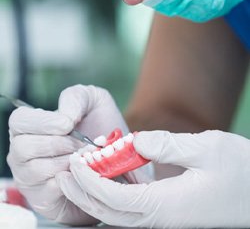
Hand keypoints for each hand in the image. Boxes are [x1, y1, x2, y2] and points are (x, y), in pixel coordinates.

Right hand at [7, 85, 131, 224]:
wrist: (116, 157)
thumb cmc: (101, 127)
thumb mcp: (94, 102)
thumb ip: (76, 98)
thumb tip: (64, 117)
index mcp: (32, 126)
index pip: (19, 121)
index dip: (42, 122)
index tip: (68, 125)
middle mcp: (24, 152)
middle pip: (24, 147)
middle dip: (59, 144)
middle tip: (83, 144)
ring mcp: (30, 177)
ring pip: (36, 169)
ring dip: (68, 162)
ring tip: (87, 157)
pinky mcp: (43, 199)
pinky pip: (48, 191)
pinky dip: (71, 180)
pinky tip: (85, 172)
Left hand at [57, 130, 249, 227]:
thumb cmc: (240, 171)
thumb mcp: (208, 148)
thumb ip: (168, 145)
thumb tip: (136, 141)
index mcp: (167, 205)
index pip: (115, 199)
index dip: (90, 182)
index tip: (75, 164)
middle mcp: (161, 218)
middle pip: (110, 212)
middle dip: (83, 192)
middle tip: (67, 171)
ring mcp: (164, 219)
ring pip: (118, 213)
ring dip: (95, 195)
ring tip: (79, 174)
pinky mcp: (168, 214)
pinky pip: (131, 209)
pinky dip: (112, 195)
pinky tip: (108, 179)